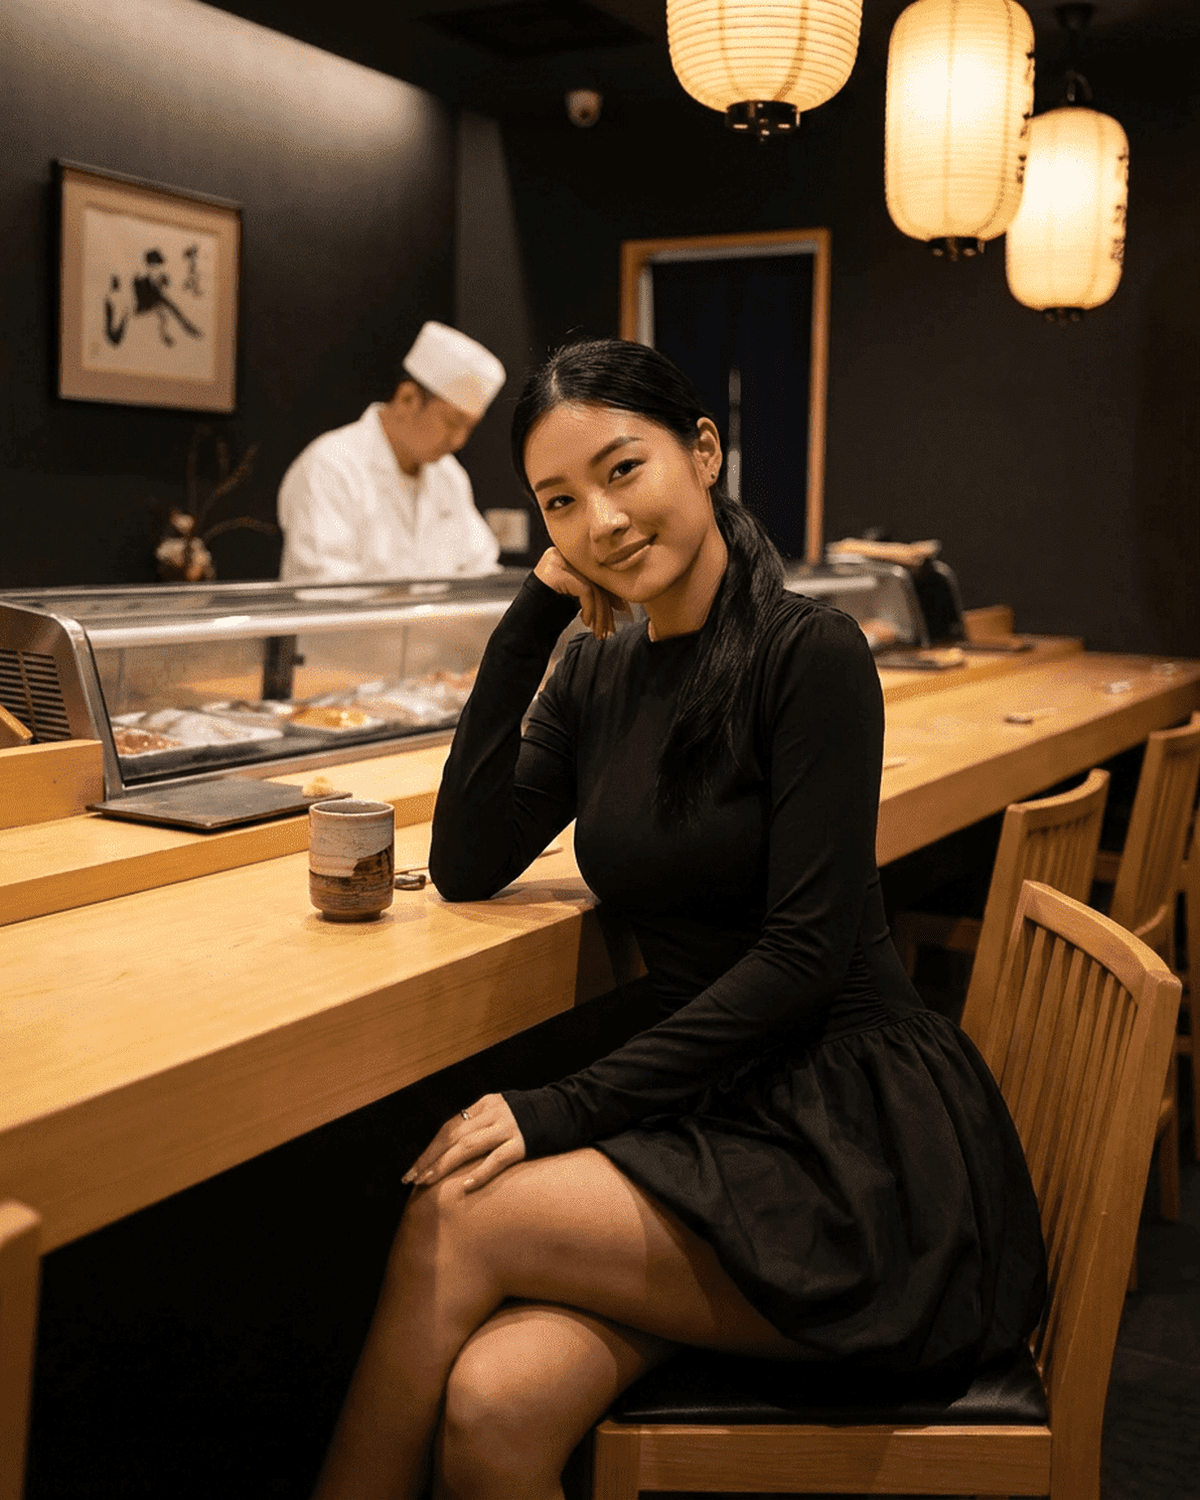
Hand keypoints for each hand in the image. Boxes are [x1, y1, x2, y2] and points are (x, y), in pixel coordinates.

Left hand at [401, 1093, 526, 1192]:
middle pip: (453, 1136)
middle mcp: (493, 1113)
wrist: (572, 1108)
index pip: (450, 1127)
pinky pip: (498, 1158)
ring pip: (468, 1145)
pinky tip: (466, 1186)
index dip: (431, 1148)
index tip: (415, 1168)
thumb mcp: (505, 1112)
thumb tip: (460, 1147)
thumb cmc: (536, 1116)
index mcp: (486, 1104)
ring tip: (428, 1181)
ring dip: (444, 1164)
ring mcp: (509, 1127)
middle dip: (430, 1158)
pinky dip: (480, 1172)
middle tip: (412, 1179)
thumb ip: (485, 1124)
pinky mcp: (524, 1142)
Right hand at [534, 547, 628, 640]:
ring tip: (600, 632)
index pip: (597, 574)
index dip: (611, 594)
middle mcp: (562, 554)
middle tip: (611, 628)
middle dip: (607, 607)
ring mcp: (557, 561)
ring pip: (592, 587)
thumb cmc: (550, 614)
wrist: (524, 626)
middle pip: (596, 580)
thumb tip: (623, 602)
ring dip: (600, 613)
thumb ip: (595, 592)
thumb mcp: (577, 600)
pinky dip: (590, 609)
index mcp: (569, 557)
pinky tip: (586, 622)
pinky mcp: (556, 572)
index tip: (622, 611)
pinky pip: (585, 590)